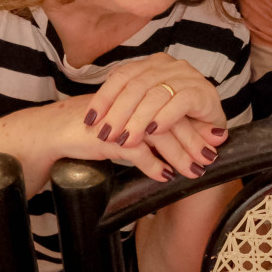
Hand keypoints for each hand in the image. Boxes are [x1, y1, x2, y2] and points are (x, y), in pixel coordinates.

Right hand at [0, 97, 215, 185]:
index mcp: (141, 95)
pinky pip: (136, 150)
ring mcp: (121, 116)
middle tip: (208, 161)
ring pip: (159, 135)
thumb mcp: (128, 128)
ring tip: (192, 172)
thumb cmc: (96, 131)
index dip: (196, 127)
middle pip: (173, 120)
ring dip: (179, 156)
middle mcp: (133, 100)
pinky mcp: (108, 133)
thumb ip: (154, 131)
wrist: (58, 132)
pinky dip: (152, 165)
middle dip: (193, 143)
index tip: (213, 146)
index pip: (176, 108)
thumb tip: (185, 144)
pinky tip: (164, 176)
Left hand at [82, 53, 228, 176]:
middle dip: (118, 113)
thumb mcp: (144, 112)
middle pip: (136, 86)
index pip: (121, 75)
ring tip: (126, 139)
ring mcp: (187, 76)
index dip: (103, 98)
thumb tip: (91, 122)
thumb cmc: (173, 120)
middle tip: (107, 135)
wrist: (209, 128)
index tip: (90, 121)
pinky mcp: (204, 91)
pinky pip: (180, 102)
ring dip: (138, 120)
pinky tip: (153, 132)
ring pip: (155, 94)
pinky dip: (165, 117)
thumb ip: (124, 109)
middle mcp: (169, 65)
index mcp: (151, 64)